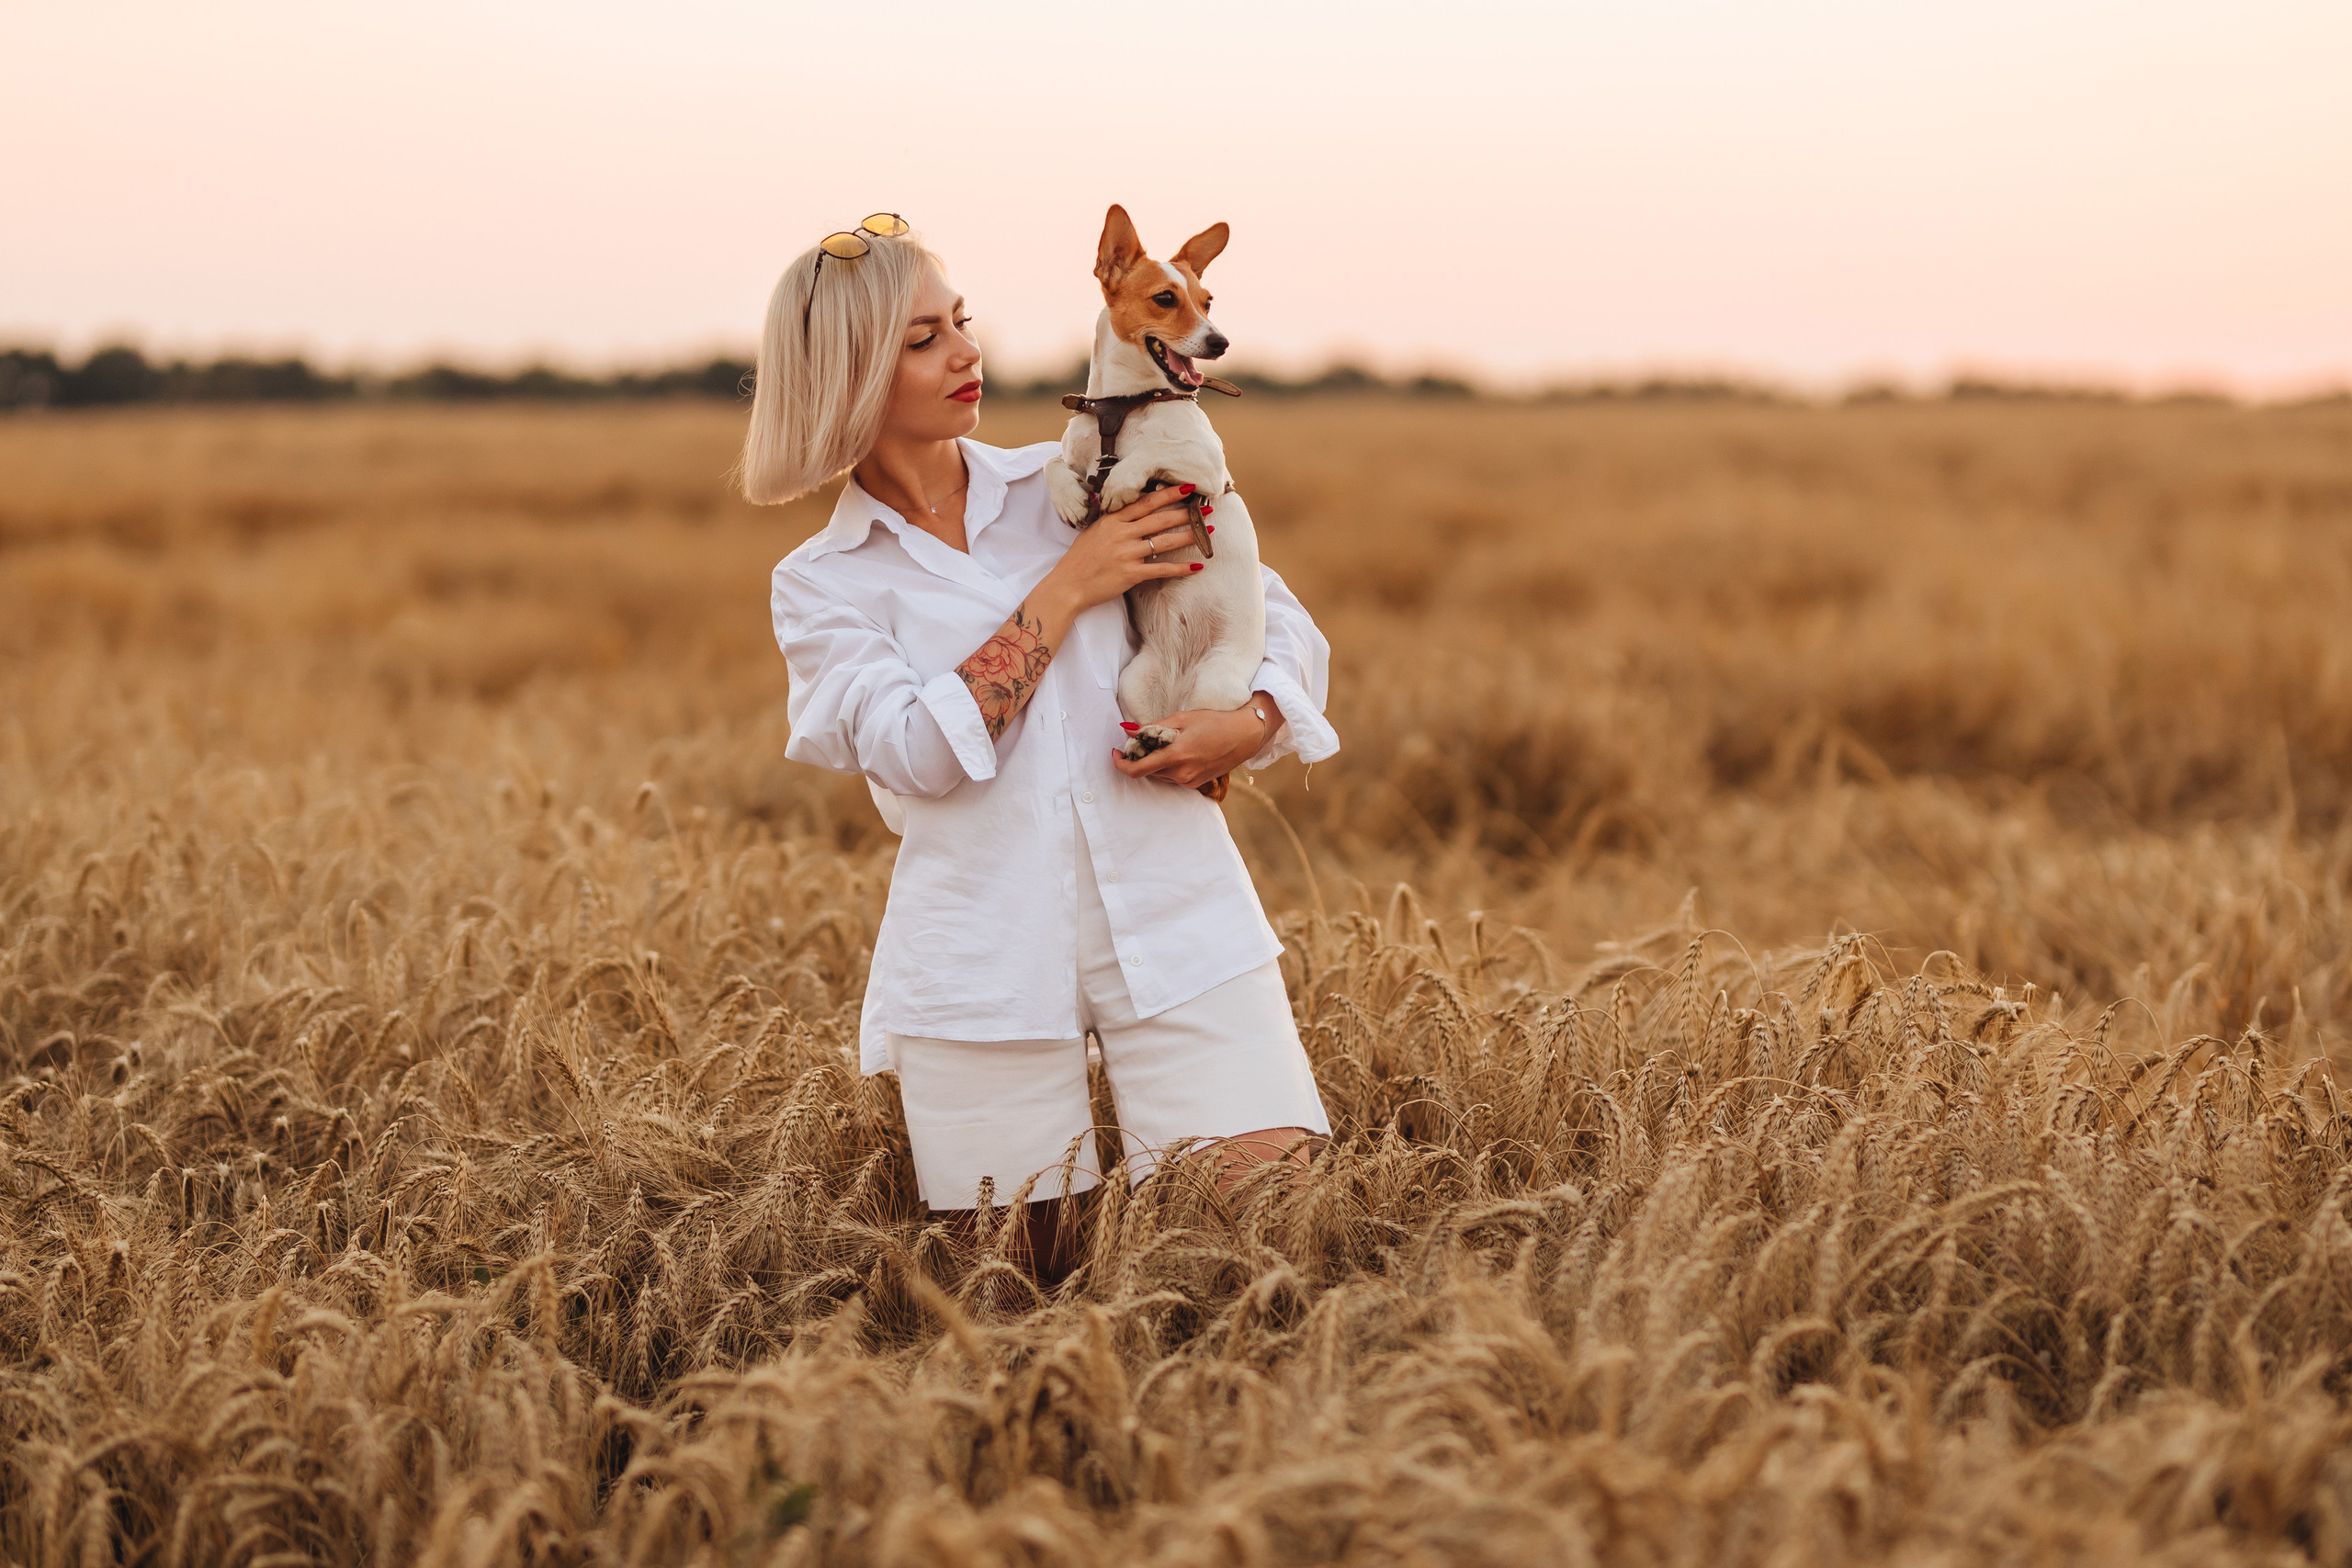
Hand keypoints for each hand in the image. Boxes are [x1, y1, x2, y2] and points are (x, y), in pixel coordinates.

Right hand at [1035, 487, 1202, 618]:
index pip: (1145, 502)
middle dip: (1187, 513)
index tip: (1187, 487)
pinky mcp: (1131, 574)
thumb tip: (1133, 508)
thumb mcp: (1095, 530)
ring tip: (1209, 532)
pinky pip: (1162, 570)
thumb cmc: (1080, 558)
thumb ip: (1115, 520)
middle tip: (1207, 509)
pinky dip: (1181, 568)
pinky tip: (1197, 566)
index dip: (1168, 493)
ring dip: (1190, 536)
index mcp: (1113, 520)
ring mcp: (1127, 554)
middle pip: (1160, 519)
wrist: (1068, 585)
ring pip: (1165, 542)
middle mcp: (1121, 534)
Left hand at [1113, 697, 1280, 789]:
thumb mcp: (1182, 718)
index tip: (1116, 752)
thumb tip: (1128, 730)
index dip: (1120, 763)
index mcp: (1175, 756)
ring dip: (1156, 761)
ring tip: (1170, 742)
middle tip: (1146, 739)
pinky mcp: (1195, 784)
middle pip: (1147, 771)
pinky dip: (1169, 766)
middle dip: (1141, 757)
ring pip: (1159, 774)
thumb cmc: (1214, 722)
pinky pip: (1172, 777)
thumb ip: (1153, 728)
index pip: (1136, 769)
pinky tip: (1182, 751)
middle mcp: (1180, 773)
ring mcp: (1188, 781)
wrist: (1244, 736)